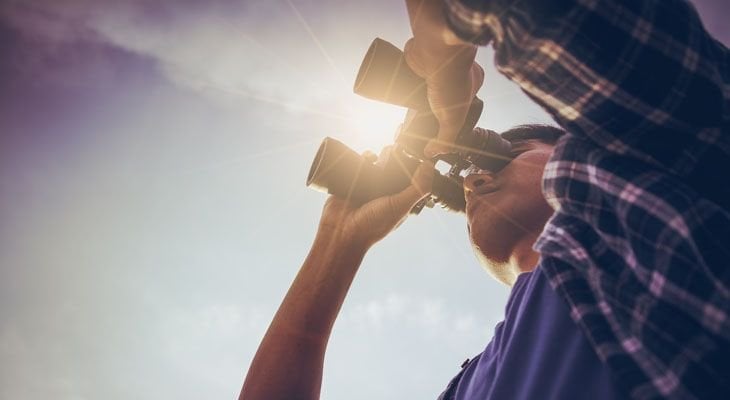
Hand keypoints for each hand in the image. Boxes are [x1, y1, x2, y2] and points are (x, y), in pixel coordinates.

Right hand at [316, 160, 433, 249]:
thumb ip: (417, 189)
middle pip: (393, 171)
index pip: (411, 181)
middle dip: (396, 159)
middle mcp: (384, 194)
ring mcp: (368, 188)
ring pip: (376, 166)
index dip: (416, 168)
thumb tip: (430, 167)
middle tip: (398, 148)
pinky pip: (358, 166)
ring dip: (379, 156)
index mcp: (399, 201)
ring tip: (382, 151)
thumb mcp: (400, 206)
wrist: (340, 232)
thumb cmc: (372, 226)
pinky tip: (366, 155)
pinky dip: (362, 159)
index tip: (419, 154)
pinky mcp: (352, 183)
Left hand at [404, 0, 482, 157]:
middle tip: (415, 119)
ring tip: (403, 109)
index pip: (460, 104)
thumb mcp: (453, 118)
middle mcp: (454, 71)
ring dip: (413, 95)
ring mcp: (436, 64)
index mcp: (471, 81)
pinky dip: (403, 81)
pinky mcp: (418, 58)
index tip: (433, 126)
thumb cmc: (451, 78)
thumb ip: (446, 139)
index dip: (447, 116)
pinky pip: (409, 72)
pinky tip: (396, 92)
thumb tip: (433, 153)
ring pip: (423, 84)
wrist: (435, 49)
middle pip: (438, 95)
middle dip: (427, 107)